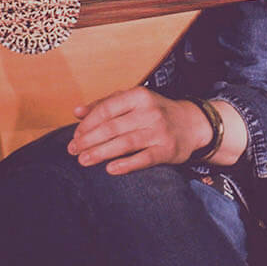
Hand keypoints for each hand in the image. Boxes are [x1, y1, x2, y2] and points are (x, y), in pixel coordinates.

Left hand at [68, 87, 214, 174]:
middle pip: (112, 128)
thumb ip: (105, 104)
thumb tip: (77, 112)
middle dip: (89, 140)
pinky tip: (111, 169)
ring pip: (125, 143)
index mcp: (139, 96)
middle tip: (73, 151)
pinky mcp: (167, 150)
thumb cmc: (156, 112)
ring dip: (101, 153)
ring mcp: (159, 131)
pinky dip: (126, 164)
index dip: (87, 124)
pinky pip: (144, 158)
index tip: (75, 136)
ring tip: (84, 160)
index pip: (106, 109)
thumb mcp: (133, 101)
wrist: (193, 124)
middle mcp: (150, 112)